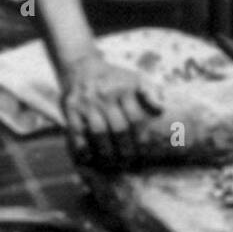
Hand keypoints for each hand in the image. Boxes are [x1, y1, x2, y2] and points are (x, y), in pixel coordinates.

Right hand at [60, 52, 164, 167]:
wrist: (81, 67)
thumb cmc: (114, 79)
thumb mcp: (135, 78)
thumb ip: (150, 92)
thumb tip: (161, 109)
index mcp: (124, 89)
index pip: (136, 118)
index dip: (142, 138)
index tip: (145, 151)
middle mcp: (106, 95)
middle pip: (119, 128)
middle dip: (126, 149)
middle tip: (129, 163)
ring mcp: (87, 102)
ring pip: (99, 132)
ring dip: (106, 152)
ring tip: (112, 165)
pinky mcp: (71, 109)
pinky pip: (77, 132)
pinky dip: (83, 147)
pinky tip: (89, 158)